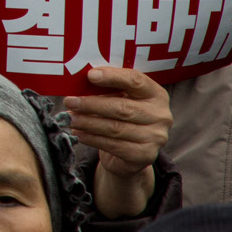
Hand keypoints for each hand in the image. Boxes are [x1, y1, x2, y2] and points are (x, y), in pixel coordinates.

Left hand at [65, 65, 167, 216]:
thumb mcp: (118, 97)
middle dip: (91, 104)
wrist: (131, 151)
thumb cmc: (120, 114)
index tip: (90, 75)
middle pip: (122, 107)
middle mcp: (161, 116)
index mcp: (156, 94)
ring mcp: (155, 137)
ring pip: (115, 128)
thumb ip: (105, 88)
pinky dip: (92, 138)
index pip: (135, 81)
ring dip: (87, 122)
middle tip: (69, 101)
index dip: (112, 77)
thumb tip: (76, 81)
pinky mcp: (145, 156)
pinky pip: (113, 145)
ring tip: (69, 118)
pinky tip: (78, 133)